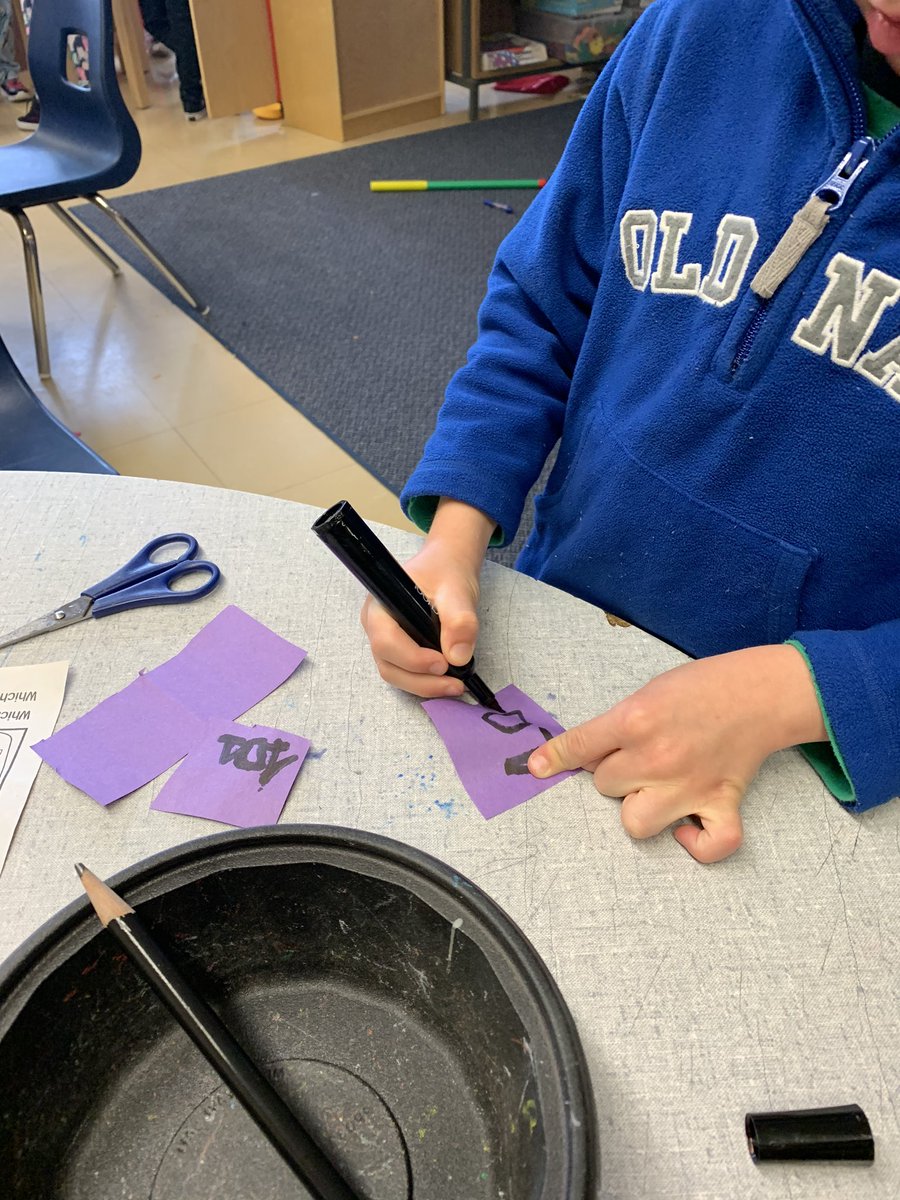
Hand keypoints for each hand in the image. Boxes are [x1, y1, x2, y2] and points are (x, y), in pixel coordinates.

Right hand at [360, 500, 494, 697]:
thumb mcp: (457, 590)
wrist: (447, 569)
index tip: (444, 664)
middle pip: (389, 665)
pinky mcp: (398, 652)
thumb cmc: (445, 573)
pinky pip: (406, 674)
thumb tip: (458, 657)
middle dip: (421, 680)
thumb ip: (459, 620)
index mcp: (380, 606)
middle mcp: (376, 627)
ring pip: (396, 675)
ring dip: (425, 686)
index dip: (412, 658)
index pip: (386, 641)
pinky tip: (449, 680)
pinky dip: (426, 682)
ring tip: (456, 685)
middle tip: (455, 684)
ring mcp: (385, 642)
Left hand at [528, 645, 826, 862]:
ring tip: (657, 788)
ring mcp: (690, 785)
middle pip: (603, 787)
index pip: (580, 746)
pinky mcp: (722, 803)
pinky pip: (707, 847)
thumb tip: (582, 755)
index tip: (534, 769)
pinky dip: (697, 844)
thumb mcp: (647, 692)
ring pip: (635, 823)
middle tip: (641, 755)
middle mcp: (657, 756)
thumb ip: (615, 724)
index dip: (553, 758)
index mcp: (634, 719)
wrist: (759, 692)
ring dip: (640, 807)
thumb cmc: (700, 687)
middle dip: (615, 773)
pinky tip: (689, 825)